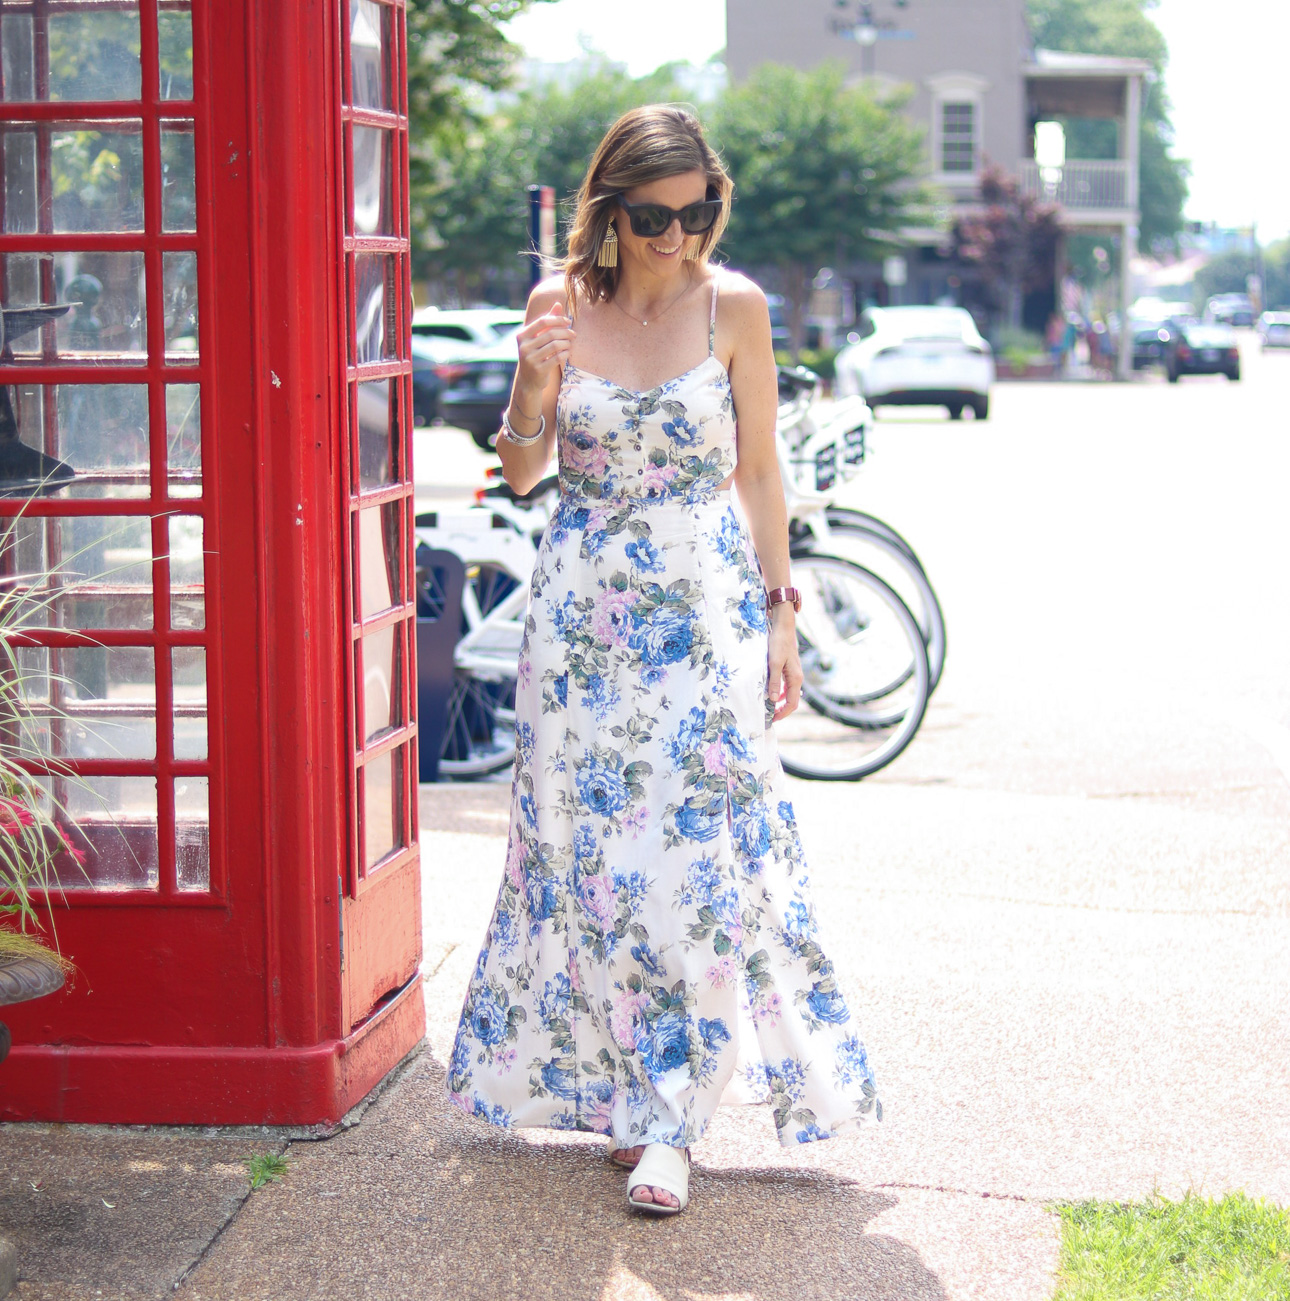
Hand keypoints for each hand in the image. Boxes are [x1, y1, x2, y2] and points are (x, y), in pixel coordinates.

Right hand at [513, 302, 574, 409]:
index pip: (543, 321)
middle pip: (551, 333)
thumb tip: (558, 304)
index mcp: (522, 336)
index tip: (568, 321)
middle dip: (565, 332)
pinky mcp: (538, 370)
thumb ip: (547, 322)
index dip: (558, 319)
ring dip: (567, 343)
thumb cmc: (536, 355)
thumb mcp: (538, 338)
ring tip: (570, 343)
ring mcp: (530, 359)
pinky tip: (567, 353)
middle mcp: (524, 347)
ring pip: (555, 345)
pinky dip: (565, 354)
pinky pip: (557, 358)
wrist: (528, 381)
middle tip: (573, 334)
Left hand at [767, 607, 801, 721]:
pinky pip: (786, 686)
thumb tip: (772, 700)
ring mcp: (794, 674)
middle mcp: (797, 678)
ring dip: (780, 702)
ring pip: (789, 694)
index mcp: (795, 679)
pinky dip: (780, 693)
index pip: (791, 703)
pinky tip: (771, 693)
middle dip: (782, 711)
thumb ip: (774, 682)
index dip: (782, 713)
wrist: (784, 627)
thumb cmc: (779, 644)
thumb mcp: (774, 663)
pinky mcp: (790, 669)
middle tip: (770, 717)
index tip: (771, 719)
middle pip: (792, 701)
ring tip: (769, 708)